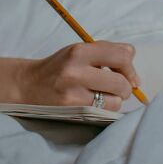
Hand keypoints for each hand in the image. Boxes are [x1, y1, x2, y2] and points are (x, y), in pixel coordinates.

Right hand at [18, 41, 140, 109]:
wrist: (29, 85)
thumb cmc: (59, 67)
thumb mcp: (79, 51)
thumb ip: (106, 51)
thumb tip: (133, 62)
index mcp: (79, 51)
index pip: (121, 55)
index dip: (130, 66)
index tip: (127, 72)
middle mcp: (76, 71)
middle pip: (121, 82)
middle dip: (125, 87)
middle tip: (117, 86)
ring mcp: (74, 93)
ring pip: (115, 101)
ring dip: (115, 100)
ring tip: (102, 95)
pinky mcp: (73, 110)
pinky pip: (104, 112)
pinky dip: (106, 109)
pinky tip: (95, 103)